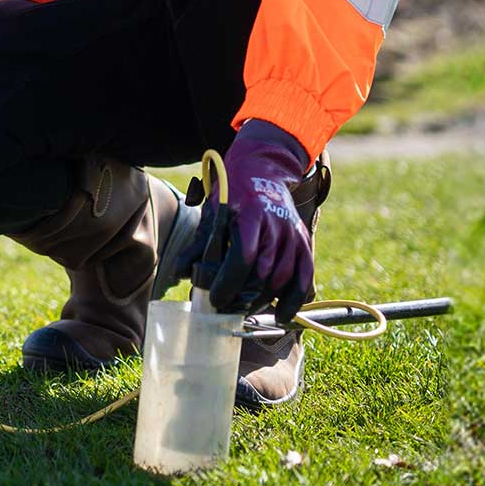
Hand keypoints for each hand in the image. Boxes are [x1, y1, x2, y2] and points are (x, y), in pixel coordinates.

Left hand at [213, 120, 314, 310]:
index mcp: (251, 215)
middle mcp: (277, 225)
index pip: (243, 257)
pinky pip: (305, 277)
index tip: (216, 298)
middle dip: (242, 296)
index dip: (229, 283)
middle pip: (263, 274)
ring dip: (262, 300)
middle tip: (225, 307)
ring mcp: (293, 235)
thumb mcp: (212, 214)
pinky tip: (281, 314)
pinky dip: (295, 299)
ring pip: (282, 279)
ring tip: (243, 307)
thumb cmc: (232, 195)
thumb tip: (179, 273)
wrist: (262, 171)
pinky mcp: (304, 243)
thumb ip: (198, 245)